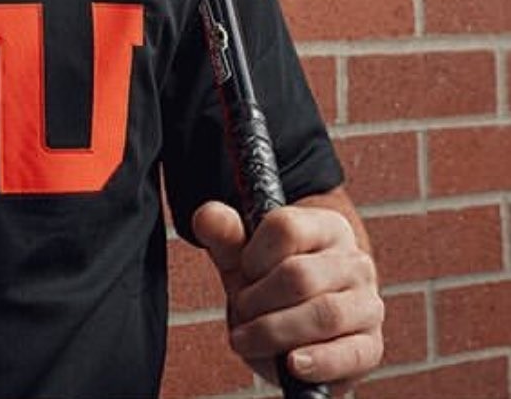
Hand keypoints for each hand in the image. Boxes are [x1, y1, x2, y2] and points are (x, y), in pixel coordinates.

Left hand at [193, 198, 383, 393]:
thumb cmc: (270, 282)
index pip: (286, 227)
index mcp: (326, 227)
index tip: (244, 270)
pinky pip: (349, 354)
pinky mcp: (371, 346)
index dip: (254, 253)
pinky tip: (292, 363)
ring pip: (323, 314)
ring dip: (275, 331)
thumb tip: (208, 216)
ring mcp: (368, 304)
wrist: (298, 327)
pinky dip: (318, 361)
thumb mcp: (244, 256)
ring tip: (248, 338)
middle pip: (299, 275)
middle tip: (241, 310)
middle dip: (257, 299)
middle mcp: (354, 262)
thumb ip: (225, 234)